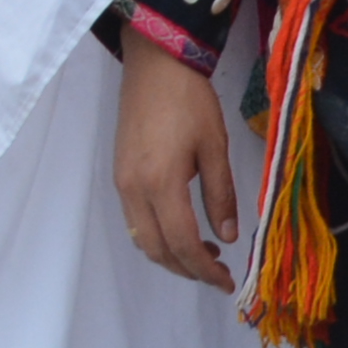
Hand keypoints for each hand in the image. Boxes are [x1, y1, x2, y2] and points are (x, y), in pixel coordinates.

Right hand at [112, 37, 238, 288]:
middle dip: (187, 269)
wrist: (155, 65)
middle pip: (156, 249)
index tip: (226, 282)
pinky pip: (135, 221)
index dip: (204, 269)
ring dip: (171, 255)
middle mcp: (134, 190)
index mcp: (161, 184)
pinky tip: (182, 230)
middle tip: (218, 274)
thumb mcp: (215, 146)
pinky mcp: (119, 175)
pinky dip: (157, 236)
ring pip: (142, 238)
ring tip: (205, 254)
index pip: (182, 243)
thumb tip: (228, 237)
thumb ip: (221, 195)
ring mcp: (122, 184)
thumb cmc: (190, 101)